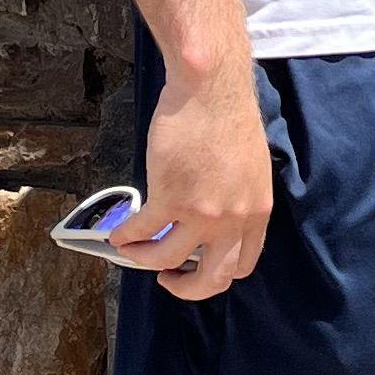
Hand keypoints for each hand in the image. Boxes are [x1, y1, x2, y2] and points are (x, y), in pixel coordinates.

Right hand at [127, 53, 275, 301]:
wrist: (210, 88)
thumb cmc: (227, 116)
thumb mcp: (250, 167)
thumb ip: (237, 199)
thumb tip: (215, 217)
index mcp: (257, 211)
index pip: (243, 263)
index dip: (217, 273)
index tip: (199, 268)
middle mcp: (233, 219)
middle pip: (212, 278)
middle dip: (187, 287)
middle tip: (169, 277)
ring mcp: (201, 213)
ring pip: (167, 258)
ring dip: (145, 260)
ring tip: (133, 252)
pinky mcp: (169, 198)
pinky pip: (142, 231)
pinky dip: (126, 238)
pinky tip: (117, 236)